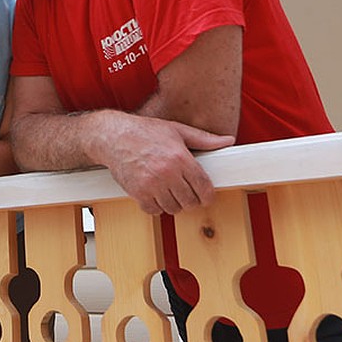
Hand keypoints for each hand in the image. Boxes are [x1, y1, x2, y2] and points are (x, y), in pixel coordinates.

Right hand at [100, 114, 233, 214]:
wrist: (113, 136)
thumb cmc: (144, 131)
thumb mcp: (176, 130)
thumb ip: (204, 139)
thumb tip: (228, 141)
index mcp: (180, 158)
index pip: (204, 188)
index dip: (207, 195)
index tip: (205, 196)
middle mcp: (167, 173)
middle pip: (190, 202)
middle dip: (190, 199)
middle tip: (185, 192)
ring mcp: (151, 185)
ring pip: (173, 208)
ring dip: (173, 203)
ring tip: (168, 190)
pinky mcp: (138, 193)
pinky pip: (154, 211)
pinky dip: (156, 206)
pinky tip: (155, 193)